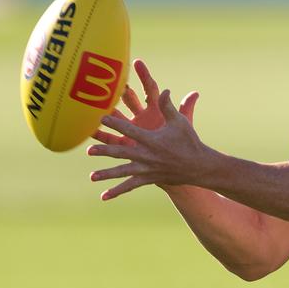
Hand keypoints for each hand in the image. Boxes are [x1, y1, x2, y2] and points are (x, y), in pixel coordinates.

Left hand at [88, 61, 202, 199]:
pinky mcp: (149, 178)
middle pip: (122, 153)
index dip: (115, 123)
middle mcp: (148, 155)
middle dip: (106, 151)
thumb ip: (169, 107)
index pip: (130, 130)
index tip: (101, 118)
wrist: (199, 166)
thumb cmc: (189, 141)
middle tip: (89, 150)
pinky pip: (131, 185)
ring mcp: (147, 169)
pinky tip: (104, 197)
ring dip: (107, 174)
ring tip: (92, 176)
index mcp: (152, 140)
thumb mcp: (180, 122)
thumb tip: (165, 90)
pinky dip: (117, 191)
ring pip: (124, 172)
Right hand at [92, 59, 197, 146]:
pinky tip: (87, 129)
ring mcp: (131, 129)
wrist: (173, 162)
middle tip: (108, 76)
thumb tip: (195, 93)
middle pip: (128, 99)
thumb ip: (185, 108)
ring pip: (115, 117)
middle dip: (118, 89)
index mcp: (155, 110)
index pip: (149, 89)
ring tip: (93, 102)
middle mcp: (141, 117)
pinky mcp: (125, 144)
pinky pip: (110, 138)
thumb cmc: (180, 142)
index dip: (144, 76)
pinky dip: (98, 135)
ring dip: (105, 111)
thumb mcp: (182, 125)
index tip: (137, 62)